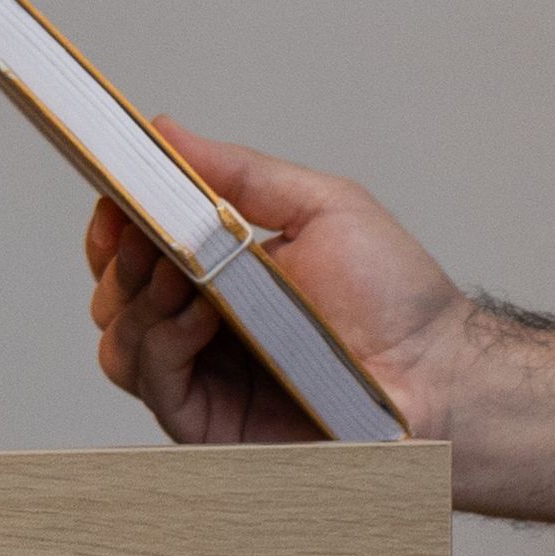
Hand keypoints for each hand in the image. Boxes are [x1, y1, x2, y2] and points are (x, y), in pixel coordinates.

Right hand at [86, 119, 476, 443]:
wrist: (440, 373)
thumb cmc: (397, 299)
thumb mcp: (320, 207)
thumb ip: (239, 172)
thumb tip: (165, 130)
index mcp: (223, 278)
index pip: (138, 253)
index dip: (115, 227)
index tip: (116, 199)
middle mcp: (202, 331)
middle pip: (114, 295)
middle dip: (122, 257)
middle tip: (149, 233)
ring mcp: (203, 380)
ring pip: (119, 340)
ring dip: (137, 298)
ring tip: (183, 274)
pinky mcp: (210, 425)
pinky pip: (153, 383)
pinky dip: (162, 342)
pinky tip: (199, 317)